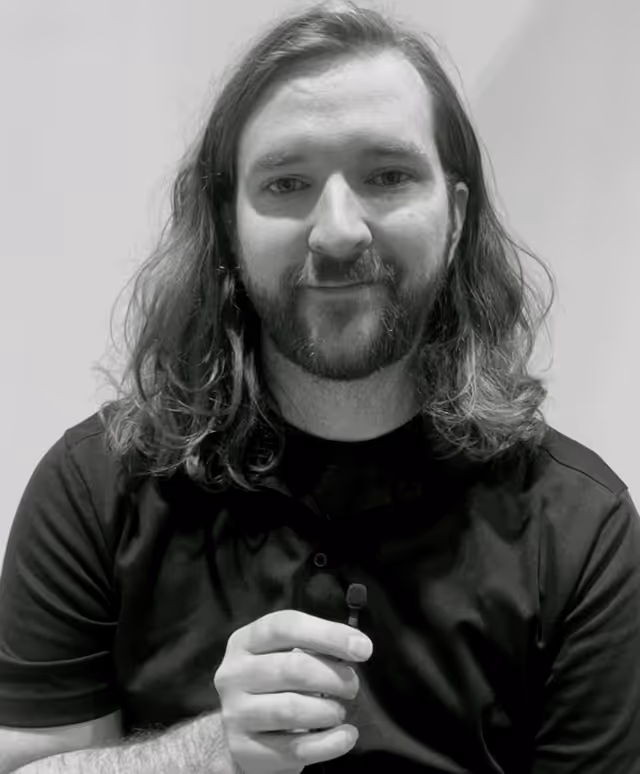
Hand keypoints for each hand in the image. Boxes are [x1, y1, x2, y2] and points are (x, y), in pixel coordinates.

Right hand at [213, 609, 372, 773]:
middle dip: (334, 677)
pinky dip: (329, 743)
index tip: (362, 649)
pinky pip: (295, 749)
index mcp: (244, 641)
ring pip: (292, 710)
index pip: (285, 626)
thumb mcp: (283, 654)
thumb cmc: (272, 683)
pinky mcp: (244, 749)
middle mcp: (233, 674)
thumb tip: (357, 646)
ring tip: (338, 711)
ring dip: (328, 710)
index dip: (328, 634)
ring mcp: (235, 713)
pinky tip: (345, 736)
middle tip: (352, 686)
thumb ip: (314, 645)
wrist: (239, 730)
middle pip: (293, 668)